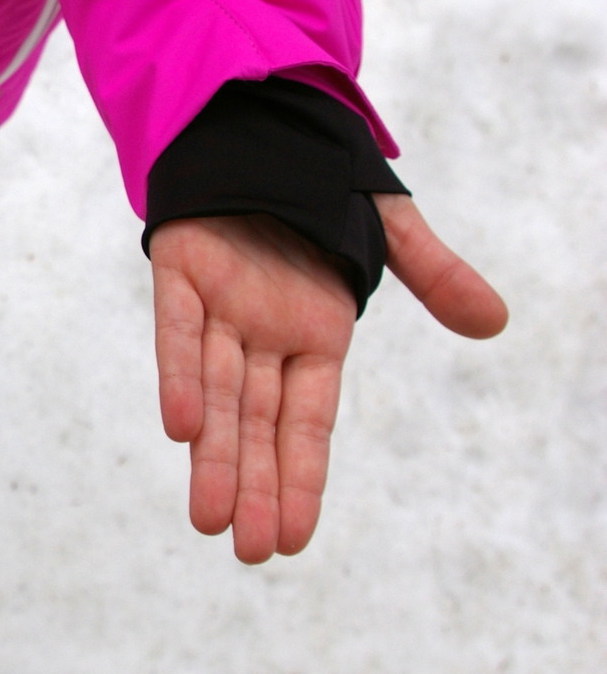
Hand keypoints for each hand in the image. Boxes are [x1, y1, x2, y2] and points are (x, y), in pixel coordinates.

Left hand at [149, 195, 507, 563]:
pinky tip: (180, 427)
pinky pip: (177, 329)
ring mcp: (220, 307)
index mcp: (313, 335)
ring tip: (210, 520)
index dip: (301, 477)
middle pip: (258, 423)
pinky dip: (178, 374)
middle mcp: (263, 334)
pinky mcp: (179, 269)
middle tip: (247, 551)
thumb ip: (435, 275)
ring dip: (212, 453)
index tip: (292, 539)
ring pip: (215, 391)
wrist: (261, 122)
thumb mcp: (390, 228)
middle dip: (254, 486)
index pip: (307, 422)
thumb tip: (495, 322)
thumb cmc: (322, 183)